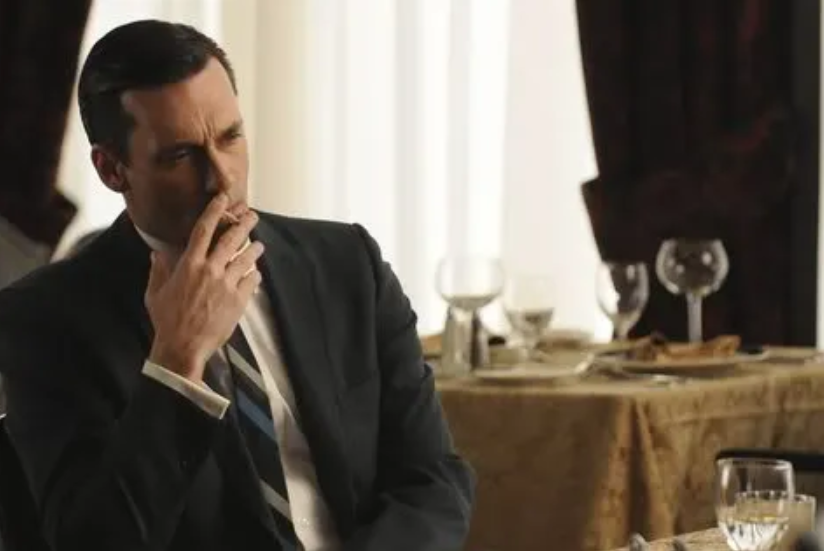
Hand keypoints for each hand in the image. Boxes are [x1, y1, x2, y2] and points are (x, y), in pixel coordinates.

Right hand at [144, 194, 264, 380]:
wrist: (183, 347)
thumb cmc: (166, 321)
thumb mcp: (156, 293)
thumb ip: (158, 270)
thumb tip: (157, 253)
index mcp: (189, 265)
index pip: (204, 230)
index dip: (214, 211)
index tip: (223, 199)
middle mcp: (210, 270)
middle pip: (232, 239)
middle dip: (244, 224)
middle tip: (253, 215)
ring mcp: (226, 285)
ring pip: (246, 258)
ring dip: (254, 249)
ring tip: (259, 245)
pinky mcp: (238, 300)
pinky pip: (252, 280)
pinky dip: (254, 275)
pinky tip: (255, 274)